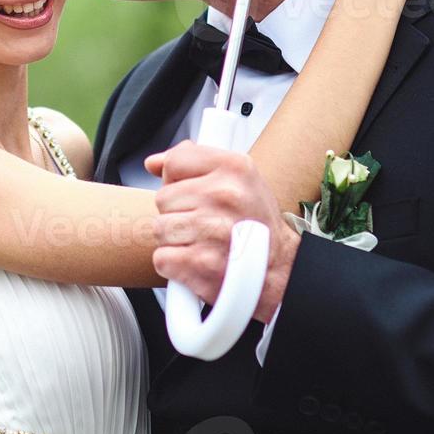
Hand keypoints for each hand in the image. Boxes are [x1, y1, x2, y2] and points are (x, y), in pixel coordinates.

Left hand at [145, 140, 300, 324]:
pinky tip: (197, 262)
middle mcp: (224, 195)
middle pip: (163, 198)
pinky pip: (162, 257)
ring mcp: (211, 230)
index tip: (195, 195)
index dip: (178, 181)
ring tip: (203, 243)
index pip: (174, 162)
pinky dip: (174, 265)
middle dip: (178, 213)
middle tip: (206, 224)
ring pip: (160, 228)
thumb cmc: (255, 224)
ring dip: (175, 240)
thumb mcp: (238, 179)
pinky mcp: (200, 264)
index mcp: (234, 168)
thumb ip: (193, 162)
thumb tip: (153, 162)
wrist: (280, 271)